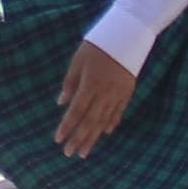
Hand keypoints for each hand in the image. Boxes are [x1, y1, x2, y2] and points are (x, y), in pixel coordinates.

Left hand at [55, 42, 140, 157]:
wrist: (128, 35)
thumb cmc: (98, 45)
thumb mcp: (78, 60)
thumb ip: (70, 82)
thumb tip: (61, 103)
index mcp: (90, 84)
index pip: (76, 111)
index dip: (67, 126)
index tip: (58, 140)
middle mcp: (105, 93)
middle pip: (90, 121)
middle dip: (79, 139)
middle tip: (69, 154)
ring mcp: (118, 94)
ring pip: (104, 121)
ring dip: (93, 138)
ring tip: (84, 152)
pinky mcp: (127, 92)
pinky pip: (118, 112)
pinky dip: (111, 124)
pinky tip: (105, 133)